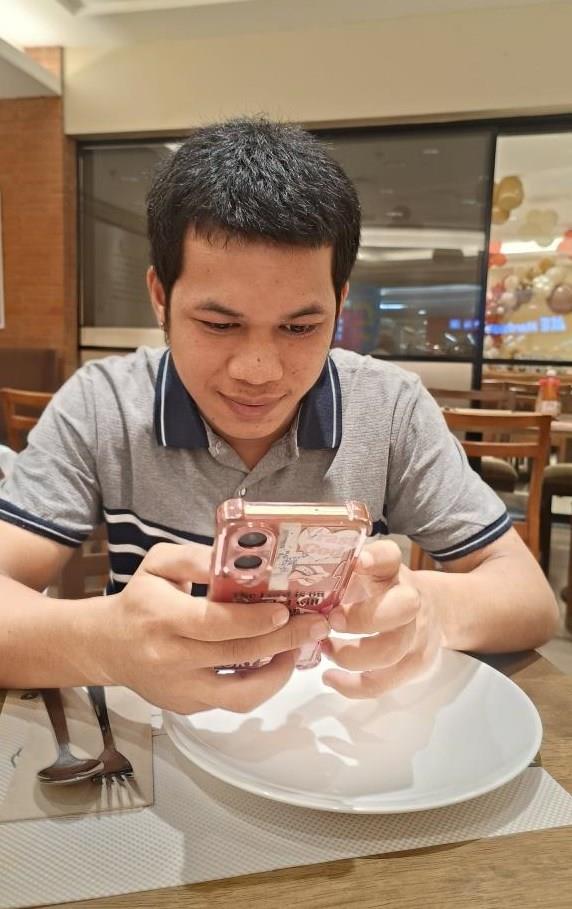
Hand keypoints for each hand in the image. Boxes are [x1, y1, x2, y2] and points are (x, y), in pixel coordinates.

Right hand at [97, 542, 329, 713]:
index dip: (254, 620)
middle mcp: (171, 659)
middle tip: (316, 625)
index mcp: (163, 618)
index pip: (214, 625)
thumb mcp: (158, 564)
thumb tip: (239, 561)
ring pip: (240, 695)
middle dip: (284, 641)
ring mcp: (180, 690)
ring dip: (278, 674)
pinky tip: (273, 661)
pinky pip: (231, 702)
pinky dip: (258, 684)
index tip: (286, 611)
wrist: (106, 646)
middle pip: (236, 656)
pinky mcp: (187, 707)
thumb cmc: (140, 600)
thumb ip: (195, 557)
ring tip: (298, 649)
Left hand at [321, 540, 440, 697]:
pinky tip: (330, 677)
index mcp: (392, 572)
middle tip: (331, 620)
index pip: (390, 557)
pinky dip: (352, 686)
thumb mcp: (368, 573)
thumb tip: (294, 577)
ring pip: (391, 651)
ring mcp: (416, 634)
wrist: (434, 611)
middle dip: (363, 618)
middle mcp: (411, 600)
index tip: (359, 562)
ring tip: (324, 648)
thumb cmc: (385, 591)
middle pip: (403, 607)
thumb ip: (341, 572)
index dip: (376, 558)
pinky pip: (383, 682)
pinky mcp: (413, 664)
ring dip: (350, 655)